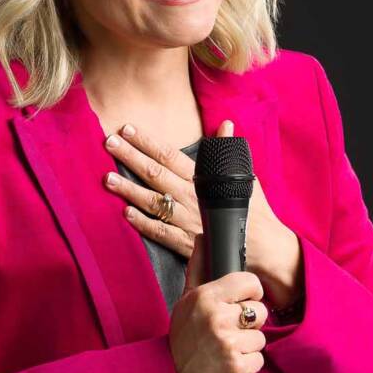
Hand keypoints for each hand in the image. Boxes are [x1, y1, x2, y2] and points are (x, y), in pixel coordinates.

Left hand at [103, 119, 293, 290]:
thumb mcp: (243, 176)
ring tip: (107, 178)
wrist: (265, 247)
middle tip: (109, 142)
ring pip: (153, 202)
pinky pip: (161, 233)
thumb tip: (225, 125)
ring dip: (129, 190)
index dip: (148, 142)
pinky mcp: (187, 244)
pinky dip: (143, 223)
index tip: (129, 129)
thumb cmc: (254, 210)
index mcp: (204, 179)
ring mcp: (188, 221)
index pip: (171, 156)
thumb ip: (227, 151)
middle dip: (131, 157)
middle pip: (156, 174)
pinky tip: (125, 213)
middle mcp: (193, 198)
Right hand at [169, 232, 266, 372]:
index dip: (250, 293)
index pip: (251, 282)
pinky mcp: (236, 368)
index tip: (241, 302)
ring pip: (261, 337)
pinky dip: (247, 365)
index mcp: (206, 297)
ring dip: (247, 346)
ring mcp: (228, 344)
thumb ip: (198, 268)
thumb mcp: (186, 300)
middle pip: (260, 311)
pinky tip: (229, 364)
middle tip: (229, 331)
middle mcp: (217, 318)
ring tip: (226, 349)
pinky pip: (259, 360)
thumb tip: (202, 237)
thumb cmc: (183, 338)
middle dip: (248, 323)